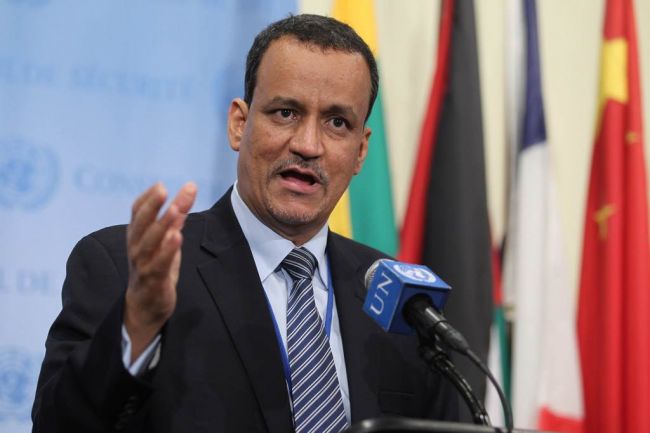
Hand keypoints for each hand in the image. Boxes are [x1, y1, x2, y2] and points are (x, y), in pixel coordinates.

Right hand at [123, 182, 196, 359]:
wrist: (145, 308)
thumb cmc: (155, 271)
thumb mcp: (166, 243)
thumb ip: (175, 221)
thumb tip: (185, 196)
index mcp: (137, 237)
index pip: (136, 212)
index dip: (147, 198)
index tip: (161, 184)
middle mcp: (136, 248)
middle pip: (140, 223)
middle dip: (151, 205)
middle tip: (163, 189)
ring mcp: (142, 264)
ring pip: (149, 242)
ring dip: (162, 224)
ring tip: (175, 209)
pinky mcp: (152, 280)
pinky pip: (158, 264)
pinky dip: (167, 251)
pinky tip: (177, 237)